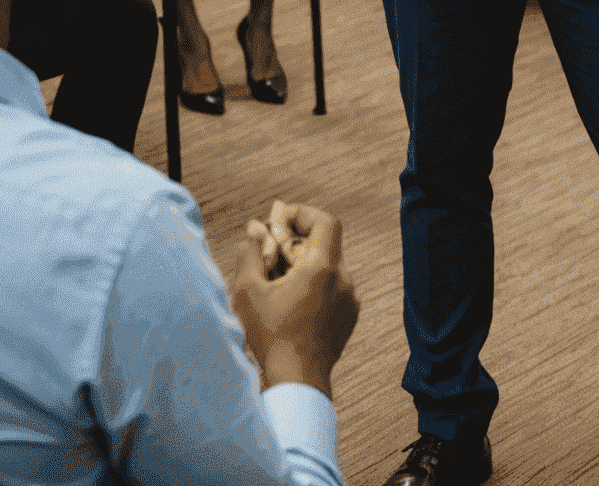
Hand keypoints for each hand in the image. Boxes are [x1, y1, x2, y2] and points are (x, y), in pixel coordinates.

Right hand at [232, 200, 358, 399]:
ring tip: (279, 278)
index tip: (282, 222)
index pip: (326, 221)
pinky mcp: (350, 315)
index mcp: (323, 268)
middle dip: (298, 241)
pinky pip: (335, 287)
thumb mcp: (248, 293)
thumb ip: (249, 256)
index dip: (304, 215)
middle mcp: (344, 279)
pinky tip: (293, 300)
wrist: (298, 382)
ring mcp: (350, 299)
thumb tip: (253, 234)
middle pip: (325, 243)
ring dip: (307, 263)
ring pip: (330, 266)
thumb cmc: (271, 337)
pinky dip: (316, 283)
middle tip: (273, 249)